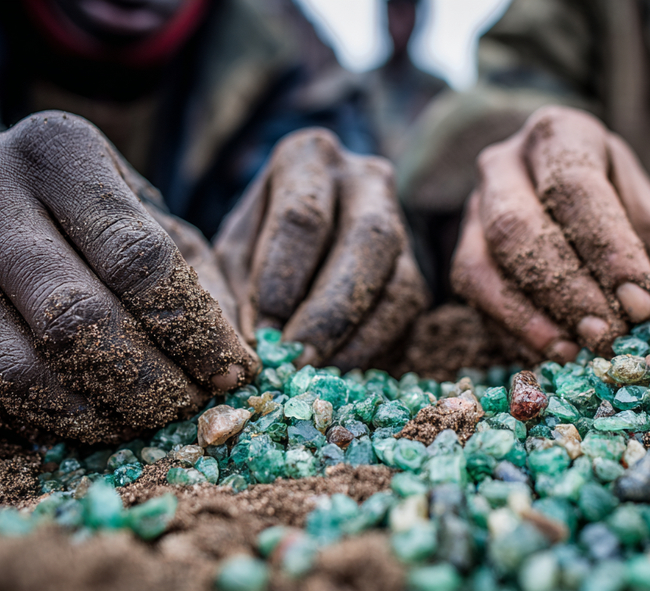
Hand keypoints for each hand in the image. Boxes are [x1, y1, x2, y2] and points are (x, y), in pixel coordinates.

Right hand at [0, 111, 257, 442]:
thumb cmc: (85, 204)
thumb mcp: (146, 210)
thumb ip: (192, 276)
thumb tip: (235, 365)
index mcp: (57, 149)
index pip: (139, 260)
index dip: (195, 331)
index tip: (233, 373)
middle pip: (77, 320)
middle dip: (149, 383)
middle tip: (192, 408)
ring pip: (22, 369)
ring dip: (98, 415)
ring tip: (148, 423)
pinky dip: (46, 421)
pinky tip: (93, 421)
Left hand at [214, 128, 428, 370]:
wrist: (295, 239)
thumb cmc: (253, 243)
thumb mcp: (232, 252)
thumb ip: (238, 292)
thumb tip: (256, 347)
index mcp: (309, 158)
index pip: (304, 217)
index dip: (281, 280)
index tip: (259, 331)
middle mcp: (366, 180)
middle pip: (368, 240)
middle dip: (331, 309)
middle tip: (297, 358)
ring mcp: (401, 225)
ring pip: (399, 281)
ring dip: (356, 336)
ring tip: (315, 373)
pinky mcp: (418, 273)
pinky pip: (406, 316)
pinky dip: (371, 350)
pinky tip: (337, 372)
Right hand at [450, 106, 649, 360]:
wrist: (552, 186)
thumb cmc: (611, 200)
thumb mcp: (646, 214)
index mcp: (559, 136)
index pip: (576, 189)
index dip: (608, 250)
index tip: (643, 303)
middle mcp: (503, 165)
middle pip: (518, 227)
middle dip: (564, 289)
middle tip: (607, 335)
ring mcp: (472, 209)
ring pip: (480, 265)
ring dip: (529, 317)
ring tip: (576, 351)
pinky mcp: (461, 252)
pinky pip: (473, 296)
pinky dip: (511, 331)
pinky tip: (551, 354)